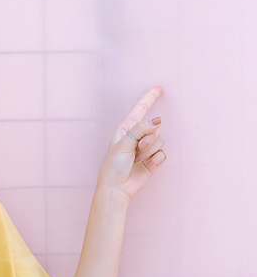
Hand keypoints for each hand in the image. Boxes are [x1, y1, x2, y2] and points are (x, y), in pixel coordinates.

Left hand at [96, 86, 166, 202]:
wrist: (117, 188)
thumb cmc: (114, 166)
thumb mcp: (123, 143)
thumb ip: (140, 129)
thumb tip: (158, 121)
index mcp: (126, 129)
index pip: (139, 110)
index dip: (149, 98)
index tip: (158, 88)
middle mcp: (137, 136)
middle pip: (156, 127)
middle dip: (149, 138)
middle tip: (137, 149)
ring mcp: (146, 148)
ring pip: (161, 139)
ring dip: (150, 150)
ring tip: (137, 159)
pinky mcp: (153, 159)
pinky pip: (163, 153)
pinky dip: (155, 159)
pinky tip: (145, 165)